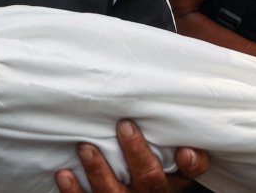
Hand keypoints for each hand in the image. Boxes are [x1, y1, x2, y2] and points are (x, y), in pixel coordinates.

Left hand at [55, 119, 208, 192]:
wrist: (125, 187)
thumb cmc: (140, 155)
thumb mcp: (160, 143)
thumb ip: (160, 120)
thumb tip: (158, 74)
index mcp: (172, 175)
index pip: (189, 169)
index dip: (191, 162)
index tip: (183, 150)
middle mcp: (151, 191)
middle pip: (150, 178)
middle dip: (136, 154)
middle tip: (124, 127)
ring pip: (115, 192)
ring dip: (99, 170)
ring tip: (85, 147)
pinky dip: (74, 190)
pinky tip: (64, 173)